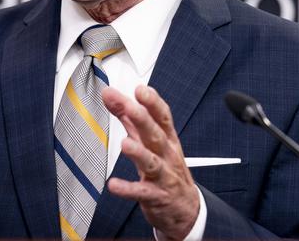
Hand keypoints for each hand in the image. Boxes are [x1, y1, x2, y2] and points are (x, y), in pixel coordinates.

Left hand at [102, 85, 199, 240]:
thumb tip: (112, 96)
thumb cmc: (167, 169)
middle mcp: (167, 155)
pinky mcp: (155, 196)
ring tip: (125, 144)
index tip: (141, 89)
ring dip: (139, 153)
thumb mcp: (151, 142)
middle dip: (144, 120)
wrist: (186, 209)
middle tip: (130, 106)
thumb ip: (130, 119)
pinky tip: (114, 185)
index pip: (163, 117)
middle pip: (156, 135)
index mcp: (167, 140)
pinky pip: (141, 192)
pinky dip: (127, 189)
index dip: (153, 103)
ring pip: (152, 162)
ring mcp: (163, 176)